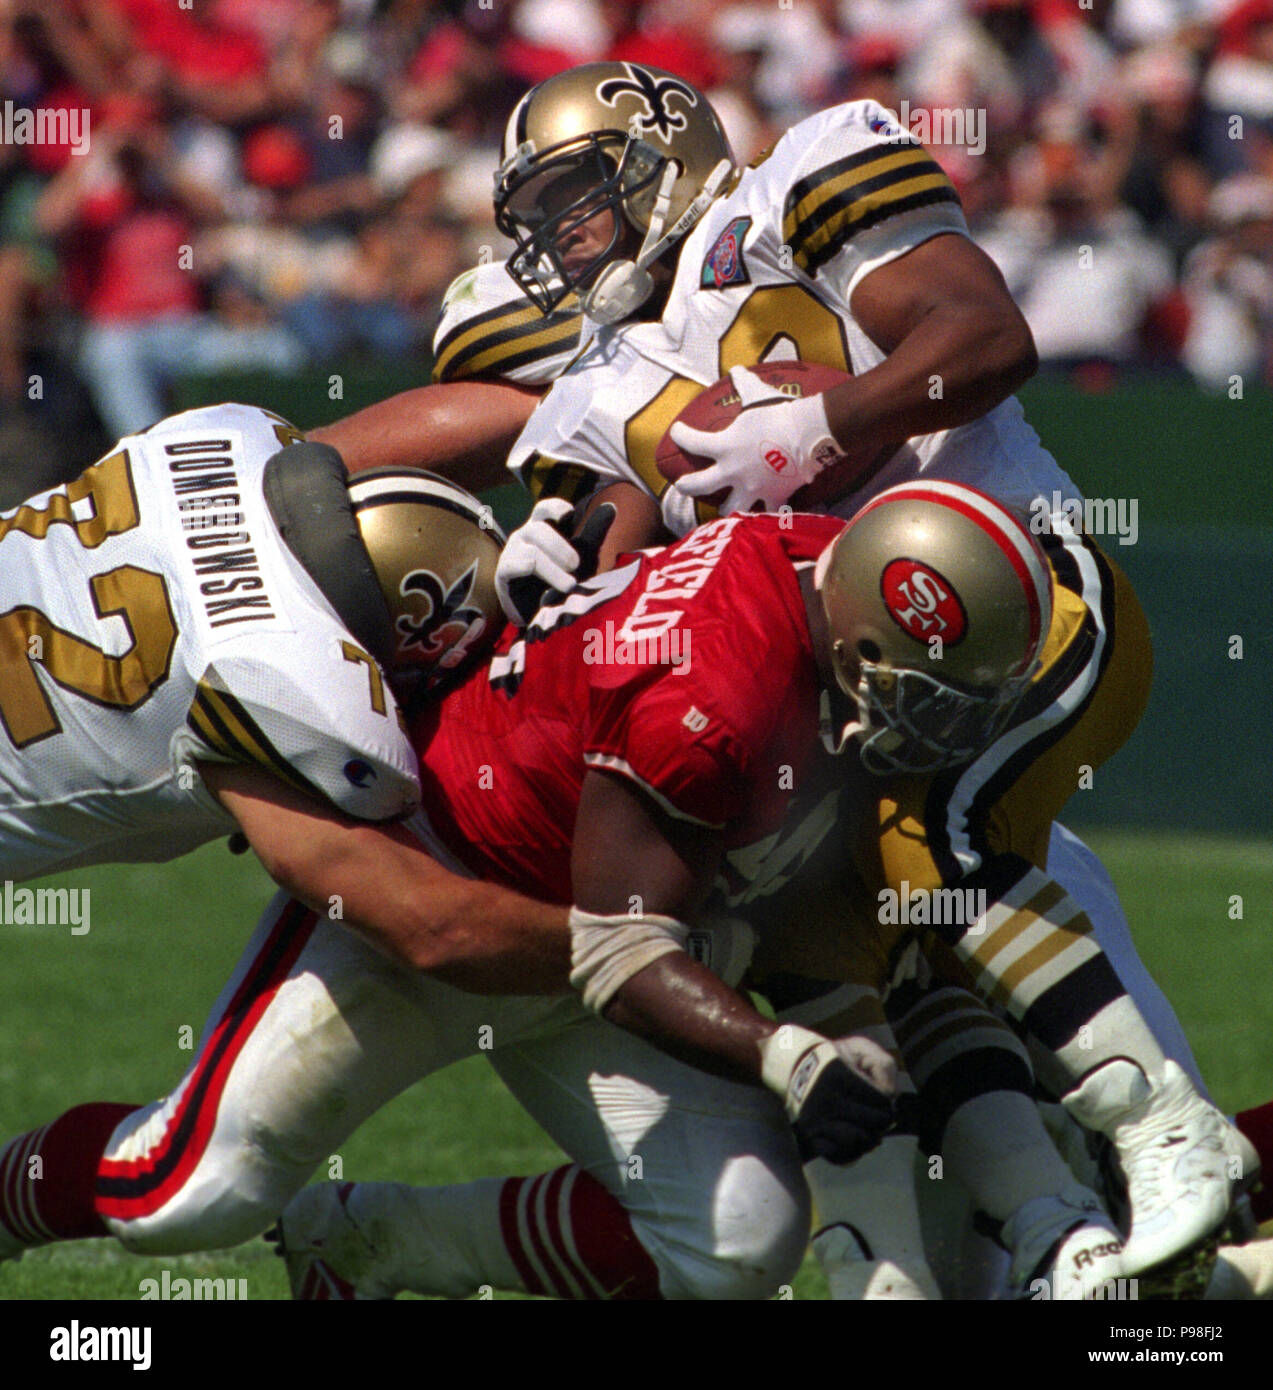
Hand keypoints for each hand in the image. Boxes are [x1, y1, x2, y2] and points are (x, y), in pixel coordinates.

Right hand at [496, 498, 615, 625]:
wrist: (541, 615)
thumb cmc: (559, 580)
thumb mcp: (581, 555)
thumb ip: (592, 532)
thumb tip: (611, 506)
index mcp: (542, 528)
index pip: (545, 508)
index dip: (555, 508)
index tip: (570, 515)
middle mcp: (525, 536)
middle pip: (539, 528)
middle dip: (560, 547)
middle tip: (576, 565)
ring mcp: (512, 553)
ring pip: (532, 551)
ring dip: (554, 569)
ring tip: (569, 585)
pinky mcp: (504, 573)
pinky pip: (519, 566)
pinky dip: (537, 576)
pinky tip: (547, 592)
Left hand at [665, 365, 841, 516]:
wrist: (807, 434)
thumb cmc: (779, 412)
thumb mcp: (757, 393)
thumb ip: (743, 383)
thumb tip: (735, 368)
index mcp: (724, 446)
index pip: (691, 442)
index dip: (681, 435)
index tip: (678, 431)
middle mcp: (733, 471)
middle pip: (699, 486)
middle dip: (687, 486)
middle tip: (682, 485)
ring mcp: (753, 488)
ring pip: (730, 508)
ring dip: (726, 508)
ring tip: (725, 507)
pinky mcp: (775, 497)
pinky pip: (769, 512)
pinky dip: (769, 514)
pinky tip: (767, 516)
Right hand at [761, 1026, 895, 1164]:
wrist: (798, 1066)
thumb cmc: (838, 1058)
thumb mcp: (862, 1049)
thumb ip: (883, 1068)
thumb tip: (890, 1096)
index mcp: (839, 1074)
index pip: (882, 1100)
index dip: (886, 1100)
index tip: (878, 1095)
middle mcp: (826, 1098)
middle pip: (875, 1123)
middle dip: (881, 1119)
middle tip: (875, 1114)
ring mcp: (817, 1119)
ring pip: (861, 1141)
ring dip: (870, 1137)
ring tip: (867, 1128)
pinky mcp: (811, 1136)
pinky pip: (841, 1156)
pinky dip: (853, 1152)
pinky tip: (854, 1139)